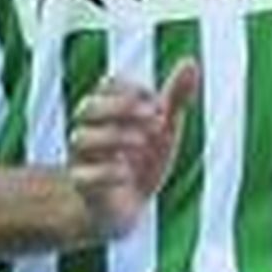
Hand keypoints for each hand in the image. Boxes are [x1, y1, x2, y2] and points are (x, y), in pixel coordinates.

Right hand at [65, 57, 199, 241]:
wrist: (125, 211)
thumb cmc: (141, 162)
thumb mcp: (163, 129)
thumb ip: (175, 98)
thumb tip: (190, 61)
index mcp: (106, 113)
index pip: (107, 85)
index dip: (133, 88)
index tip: (158, 101)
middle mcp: (89, 132)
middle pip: (87, 107)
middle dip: (121, 107)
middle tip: (156, 115)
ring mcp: (83, 160)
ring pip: (80, 139)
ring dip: (115, 136)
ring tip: (145, 141)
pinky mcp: (86, 189)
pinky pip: (84, 177)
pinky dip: (106, 172)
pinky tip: (127, 173)